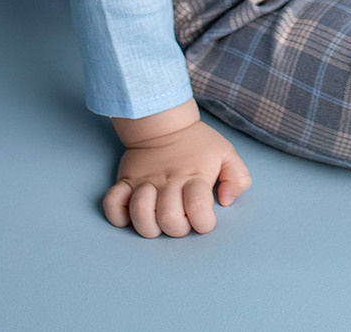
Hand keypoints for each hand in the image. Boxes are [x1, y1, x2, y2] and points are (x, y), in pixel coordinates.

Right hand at [105, 103, 251, 237]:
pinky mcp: (125, 181)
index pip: (198, 209)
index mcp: (195, 176)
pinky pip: (112, 204)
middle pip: (169, 219)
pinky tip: (130, 214)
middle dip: (177, 228)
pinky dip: (118, 215)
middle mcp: (169, 181)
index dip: (204, 222)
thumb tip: (226, 201)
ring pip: (140, 215)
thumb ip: (238, 177)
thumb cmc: (197, 144)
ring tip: (157, 218)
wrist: (164, 122)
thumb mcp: (226, 153)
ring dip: (149, 225)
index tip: (204, 217)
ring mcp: (144, 182)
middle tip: (181, 218)